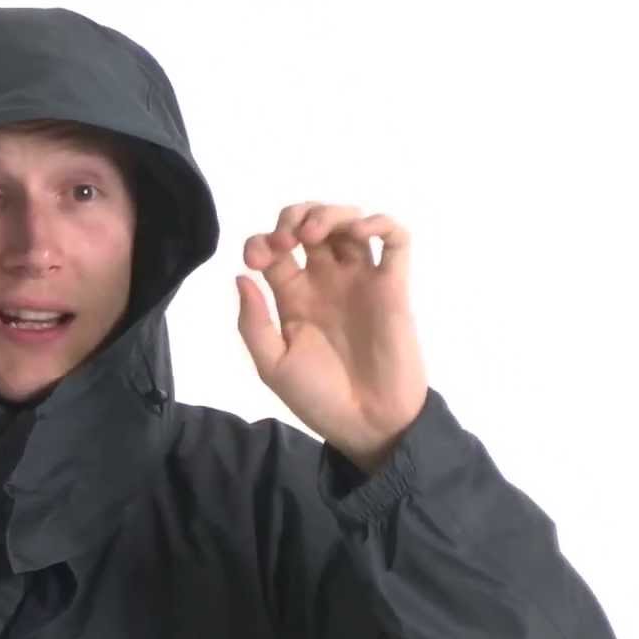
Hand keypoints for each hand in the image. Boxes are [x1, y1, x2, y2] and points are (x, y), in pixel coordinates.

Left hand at [235, 202, 427, 474]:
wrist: (367, 425)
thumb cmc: (318, 398)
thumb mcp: (272, 365)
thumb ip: (253, 322)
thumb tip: (242, 276)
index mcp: (293, 296)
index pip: (274, 247)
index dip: (261, 242)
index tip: (258, 261)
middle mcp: (326, 281)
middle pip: (309, 224)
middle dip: (293, 218)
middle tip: (288, 241)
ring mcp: (360, 280)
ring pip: (349, 221)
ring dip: (330, 213)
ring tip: (315, 234)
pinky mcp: (393, 286)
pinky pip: (396, 239)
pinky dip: (380, 223)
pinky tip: (360, 233)